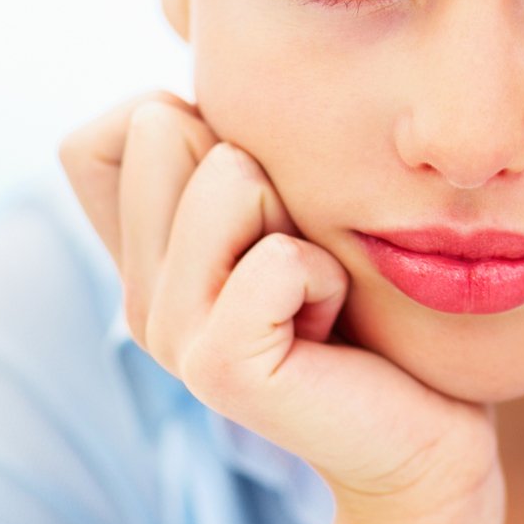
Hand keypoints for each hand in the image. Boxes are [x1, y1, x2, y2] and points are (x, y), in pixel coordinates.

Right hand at [56, 90, 504, 521]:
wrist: (423, 436)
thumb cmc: (372, 306)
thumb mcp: (292, 208)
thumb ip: (228, 154)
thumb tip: (185, 86)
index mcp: (145, 258)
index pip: (100, 135)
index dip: (187, 124)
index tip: (260, 197)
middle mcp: (139, 297)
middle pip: (159, 129)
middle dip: (263, 164)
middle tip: (299, 252)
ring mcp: (169, 335)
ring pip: (226, 176)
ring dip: (301, 216)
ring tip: (318, 287)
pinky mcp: (219, 367)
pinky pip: (277, 257)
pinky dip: (327, 274)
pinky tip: (332, 322)